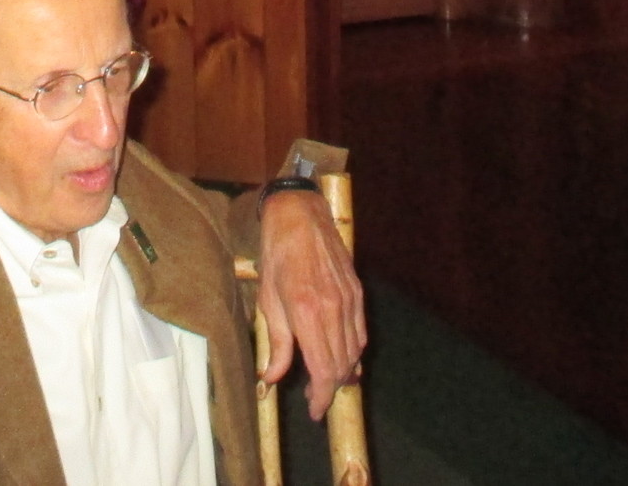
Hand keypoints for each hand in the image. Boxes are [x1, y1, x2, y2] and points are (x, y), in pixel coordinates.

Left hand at [256, 189, 366, 418]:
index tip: (315, 411)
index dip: (322, 397)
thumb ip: (276, 344)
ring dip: (343, 372)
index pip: (323, 370)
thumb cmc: (277, 255)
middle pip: (342, 365)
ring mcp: (348, 299)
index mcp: (306, 313)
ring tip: (326, 380)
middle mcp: (332, 309)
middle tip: (315, 399)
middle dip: (330, 389)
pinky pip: (360, 331)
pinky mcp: (357, 291)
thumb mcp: (267, 301)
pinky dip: (354, 350)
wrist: (299, 215)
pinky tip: (344, 356)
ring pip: (354, 350)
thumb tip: (272, 378)